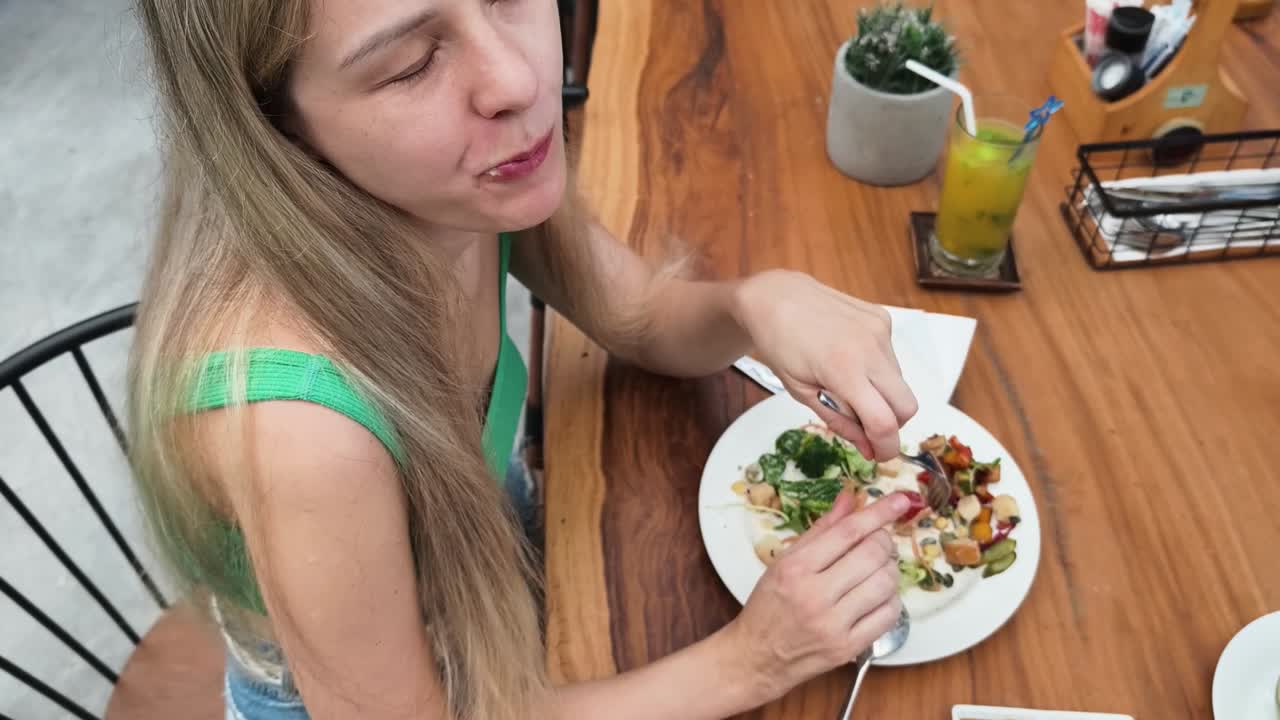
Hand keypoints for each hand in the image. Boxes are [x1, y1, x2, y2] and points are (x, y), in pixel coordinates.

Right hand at [723, 490, 906, 704]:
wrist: (757, 657)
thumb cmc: (768, 605)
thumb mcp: (785, 561)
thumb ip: (821, 529)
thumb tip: (850, 498)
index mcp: (796, 568)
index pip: (848, 532)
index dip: (878, 512)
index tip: (900, 500)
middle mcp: (815, 595)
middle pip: (872, 555)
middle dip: (883, 541)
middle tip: (878, 541)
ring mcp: (834, 624)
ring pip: (885, 583)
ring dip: (889, 570)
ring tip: (875, 570)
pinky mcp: (849, 647)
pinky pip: (889, 615)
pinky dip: (890, 599)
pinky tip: (876, 596)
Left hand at [732, 270, 917, 459]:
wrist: (775, 297)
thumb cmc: (779, 345)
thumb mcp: (801, 392)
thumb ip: (839, 422)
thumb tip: (869, 448)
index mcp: (844, 370)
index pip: (883, 422)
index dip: (886, 447)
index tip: (879, 456)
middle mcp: (870, 348)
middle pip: (907, 406)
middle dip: (892, 424)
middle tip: (867, 427)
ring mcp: (880, 330)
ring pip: (900, 382)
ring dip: (882, 395)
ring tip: (849, 385)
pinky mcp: (882, 318)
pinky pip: (892, 358)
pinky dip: (878, 370)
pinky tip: (850, 359)